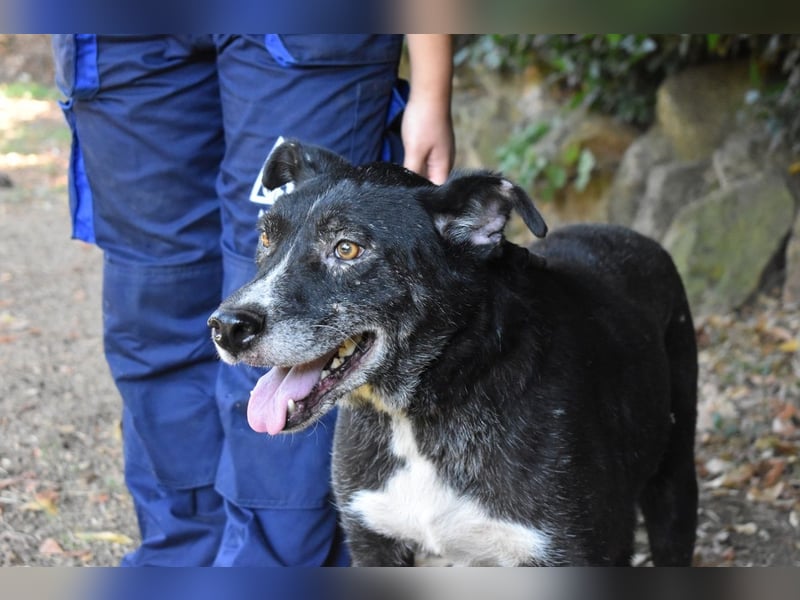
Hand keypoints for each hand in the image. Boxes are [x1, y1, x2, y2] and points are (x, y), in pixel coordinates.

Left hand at [402, 34, 454, 184]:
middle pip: (431, 181)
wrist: (429, 92)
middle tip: (399, 190)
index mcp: (444, 166)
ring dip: (415, 173)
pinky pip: (425, 159)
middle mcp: (445, 161)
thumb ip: (413, 172)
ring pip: (427, 170)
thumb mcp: (414, 150)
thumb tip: (408, 189)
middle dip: (417, 185)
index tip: (406, 199)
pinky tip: (406, 162)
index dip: (422, 196)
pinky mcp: (434, 142)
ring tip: (400, 178)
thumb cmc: (424, 121)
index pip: (435, 191)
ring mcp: (440, 151)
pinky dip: (415, 162)